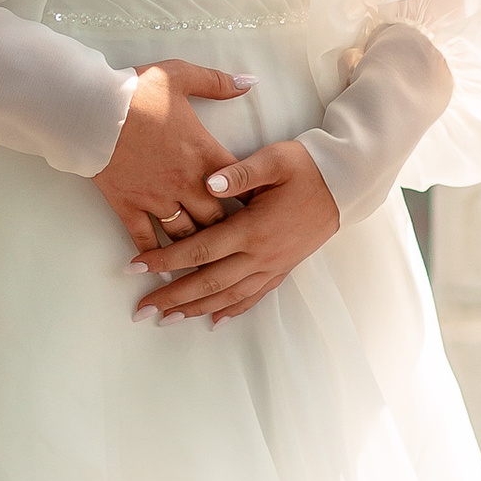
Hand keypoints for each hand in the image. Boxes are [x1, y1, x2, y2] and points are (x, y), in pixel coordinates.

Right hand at [87, 60, 256, 253]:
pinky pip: (145, 238)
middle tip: (237, 240)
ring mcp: (156, 198)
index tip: (264, 209)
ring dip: (197, 247)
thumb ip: (217, 82)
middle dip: (228, 230)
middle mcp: (185, 182)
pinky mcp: (129, 205)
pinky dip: (154, 256)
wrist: (90, 109)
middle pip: (217, 219)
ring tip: (207, 259)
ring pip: (186, 234)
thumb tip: (249, 81)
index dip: (253, 198)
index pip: (240, 185)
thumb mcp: (179, 75)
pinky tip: (162, 268)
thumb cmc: (135, 91)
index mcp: (203, 153)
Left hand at [132, 141, 341, 326]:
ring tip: (168, 320)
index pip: (199, 250)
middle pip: (208, 283)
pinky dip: (232, 311)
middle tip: (142, 310)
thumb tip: (207, 181)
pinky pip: (254, 297)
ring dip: (196, 310)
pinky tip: (215, 321)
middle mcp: (261, 254)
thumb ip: (240, 173)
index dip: (165, 260)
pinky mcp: (282, 269)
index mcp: (252, 227)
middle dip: (172, 297)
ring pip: (228, 296)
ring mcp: (273, 266)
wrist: (344, 184)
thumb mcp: (274, 159)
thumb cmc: (306, 168)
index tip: (136, 267)